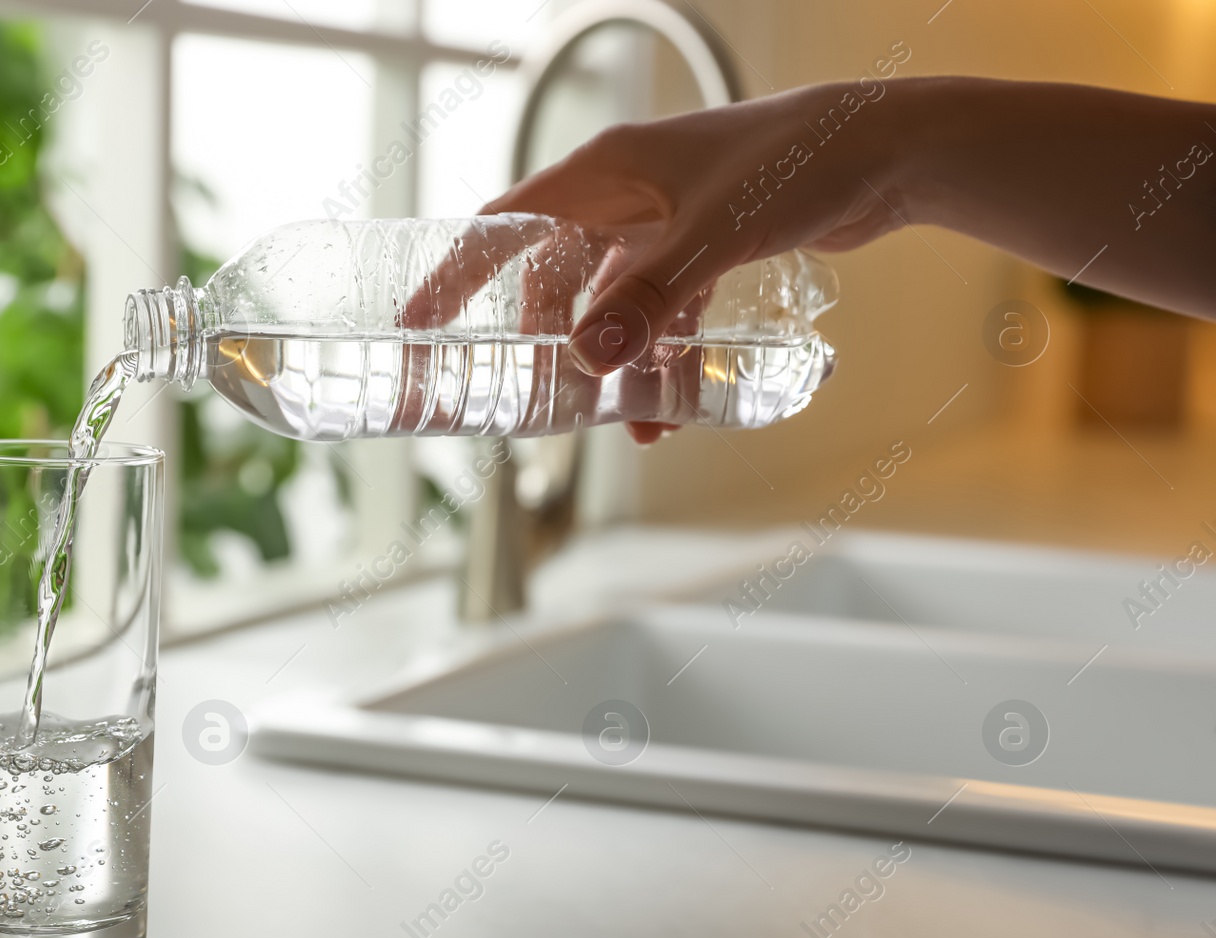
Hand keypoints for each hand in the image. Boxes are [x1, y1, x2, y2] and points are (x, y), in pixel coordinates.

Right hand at [484, 79, 904, 440]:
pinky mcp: (704, 245)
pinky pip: (662, 309)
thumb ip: (649, 299)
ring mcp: (665, 220)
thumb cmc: (797, 163)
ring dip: (612, 361)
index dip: (456, 273)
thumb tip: (591, 358)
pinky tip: (672, 405)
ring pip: (612, 301)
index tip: (418, 322)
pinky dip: (661, 354)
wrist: (886, 151)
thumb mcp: (711, 236)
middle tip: (530, 396)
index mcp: (606, 170)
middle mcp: (626, 192)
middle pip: (554, 275)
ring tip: (621, 420)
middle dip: (545, 341)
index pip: (504, 224)